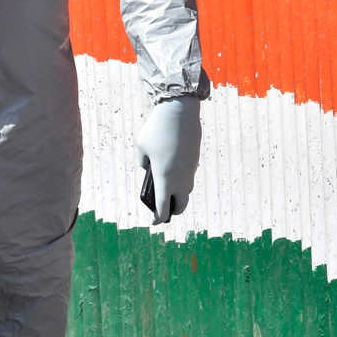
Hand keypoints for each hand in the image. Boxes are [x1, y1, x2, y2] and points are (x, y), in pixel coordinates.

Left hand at [135, 97, 201, 223]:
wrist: (180, 113)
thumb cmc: (156, 130)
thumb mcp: (141, 147)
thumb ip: (142, 162)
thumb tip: (149, 170)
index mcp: (165, 179)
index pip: (163, 208)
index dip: (157, 218)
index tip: (153, 223)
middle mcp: (181, 179)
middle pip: (180, 206)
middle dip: (172, 211)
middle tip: (162, 210)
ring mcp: (190, 171)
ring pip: (186, 192)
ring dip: (179, 196)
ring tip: (167, 193)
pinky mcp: (195, 161)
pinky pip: (188, 177)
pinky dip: (181, 182)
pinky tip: (173, 176)